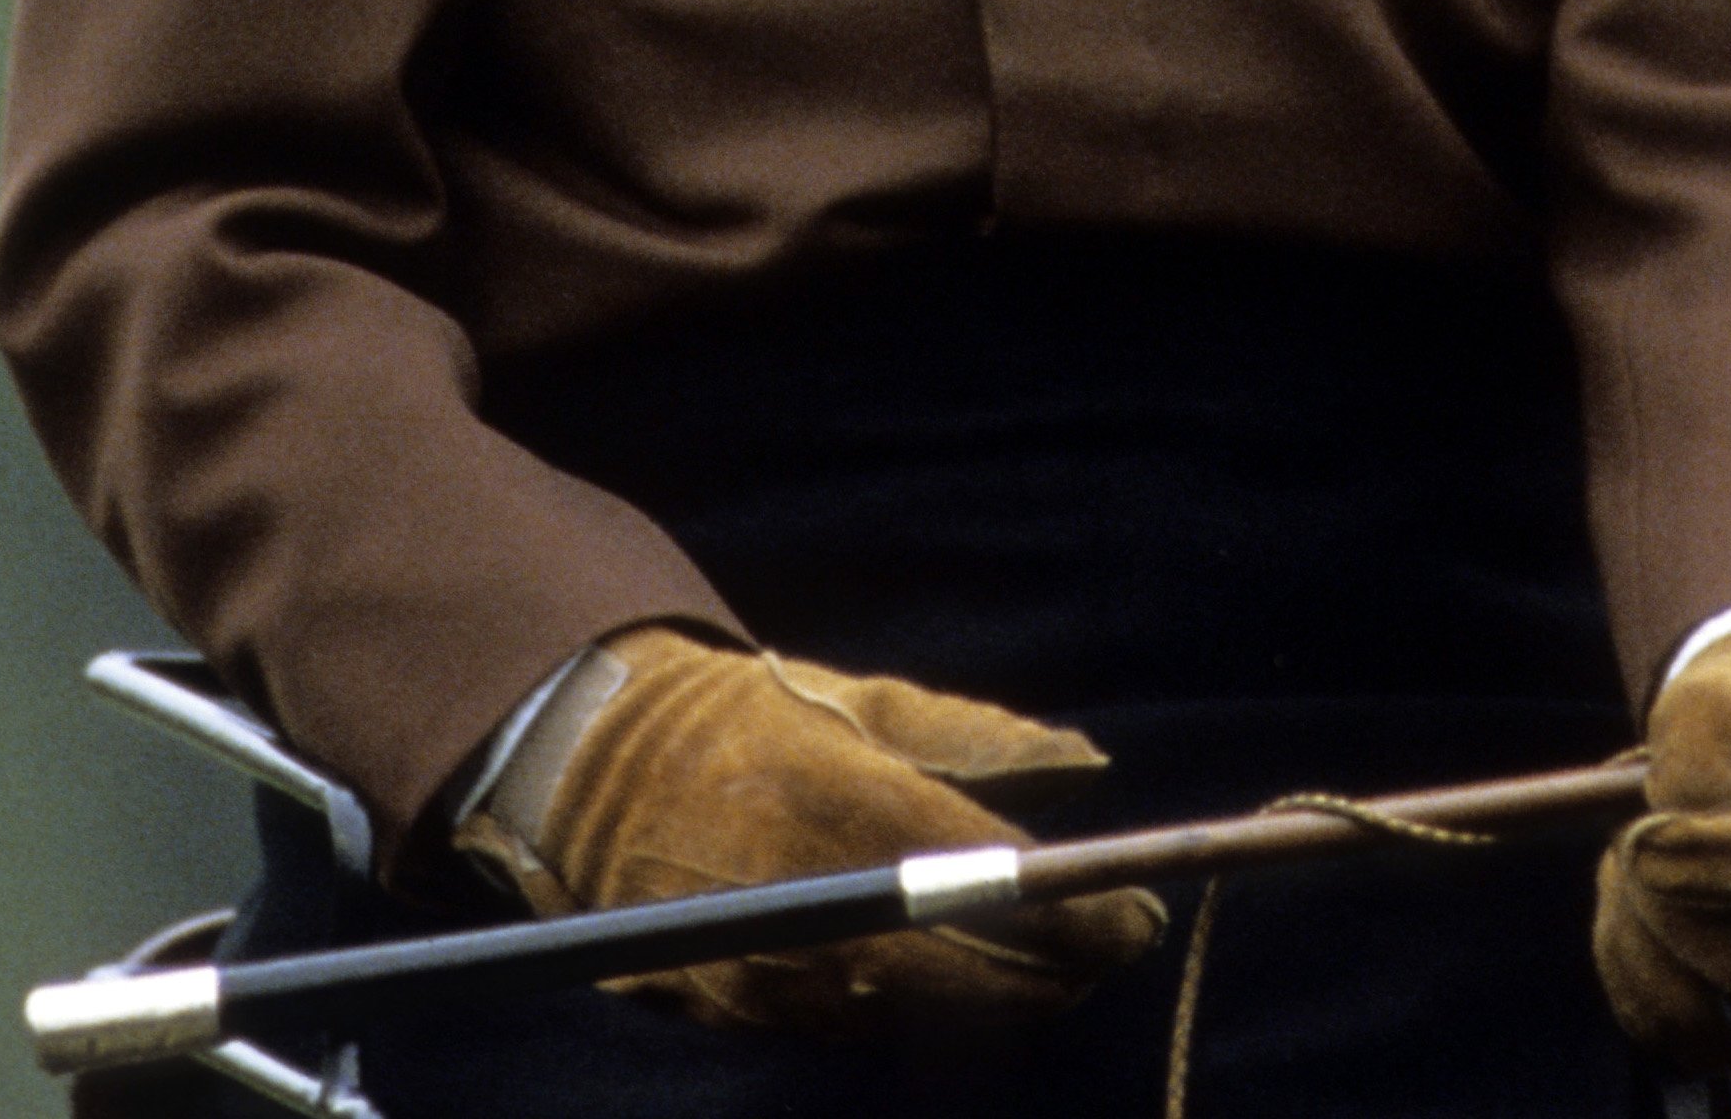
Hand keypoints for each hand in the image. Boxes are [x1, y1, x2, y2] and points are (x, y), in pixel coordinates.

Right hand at [483, 626, 1165, 1035]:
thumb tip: (1088, 760)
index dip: (1089, 917)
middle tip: (1108, 947)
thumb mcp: (861, 702)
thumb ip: (978, 738)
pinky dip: (919, 1012)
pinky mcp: (740, 1009)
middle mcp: (818, 898)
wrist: (594, 771)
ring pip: (931, 1017)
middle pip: (984, 976)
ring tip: (1049, 967)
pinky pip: (862, 1028)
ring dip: (1003, 999)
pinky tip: (953, 982)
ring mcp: (775, 968)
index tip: (1136, 915)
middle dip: (1065, 969)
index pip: (1007, 886)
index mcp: (851, 801)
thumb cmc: (747, 720)